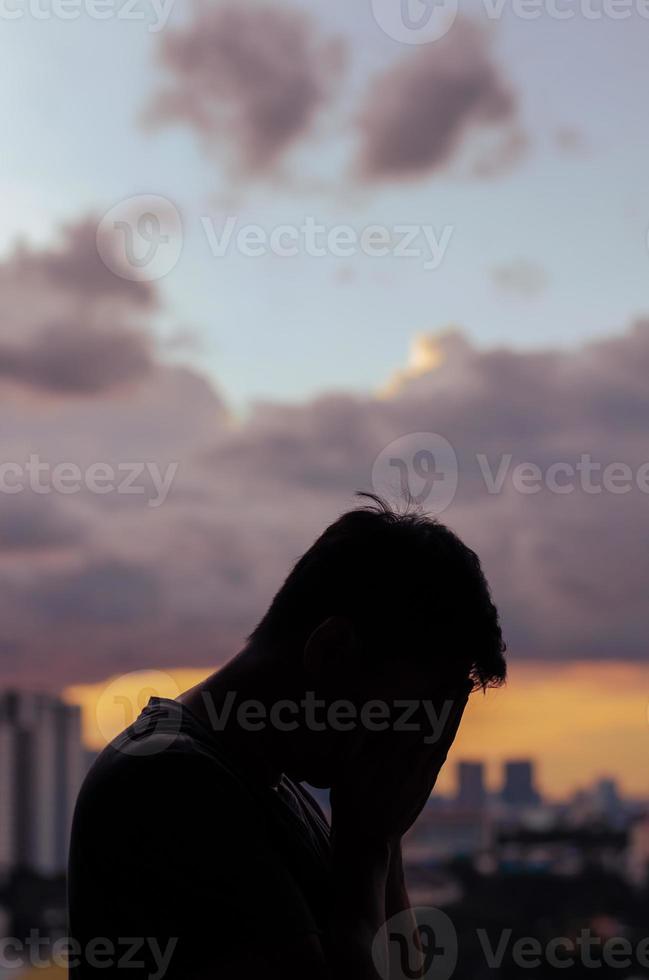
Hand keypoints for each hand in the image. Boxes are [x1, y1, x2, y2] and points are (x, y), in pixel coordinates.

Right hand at [330, 686, 468, 847]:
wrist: (367, 838)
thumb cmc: (349, 797)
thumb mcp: (342, 765)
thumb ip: (355, 733)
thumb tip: (361, 702)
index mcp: (392, 752)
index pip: (421, 718)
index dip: (436, 698)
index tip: (447, 678)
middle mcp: (412, 761)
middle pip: (438, 724)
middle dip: (452, 700)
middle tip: (465, 678)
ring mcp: (422, 774)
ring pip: (443, 738)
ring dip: (455, 715)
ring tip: (463, 694)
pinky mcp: (425, 785)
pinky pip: (440, 754)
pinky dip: (448, 735)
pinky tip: (452, 724)